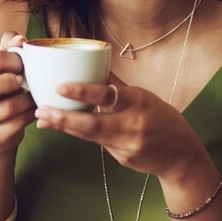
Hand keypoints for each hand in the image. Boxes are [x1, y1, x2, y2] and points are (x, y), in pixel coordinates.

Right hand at [0, 31, 36, 151]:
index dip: (16, 59)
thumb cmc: (6, 90)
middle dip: (10, 82)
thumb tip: (20, 39)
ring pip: (7, 107)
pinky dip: (30, 116)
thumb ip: (11, 48)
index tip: (24, 65)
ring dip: (27, 100)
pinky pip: (17, 125)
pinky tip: (33, 111)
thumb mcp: (6, 67)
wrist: (1, 126)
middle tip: (23, 81)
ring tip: (33, 97)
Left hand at [34, 77, 204, 179]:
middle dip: (62, 117)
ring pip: (89, 135)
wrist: (181, 156)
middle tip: (40, 110)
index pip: (107, 95)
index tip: (59, 87)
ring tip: (43, 120)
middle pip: (92, 123)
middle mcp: (133, 124)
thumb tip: (91, 61)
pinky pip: (96, 144)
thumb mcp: (142, 96)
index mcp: (138, 101)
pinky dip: (78, 134)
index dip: (82, 91)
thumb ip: (115, 84)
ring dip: (64, 127)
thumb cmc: (159, 118)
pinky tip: (62, 128)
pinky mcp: (122, 159)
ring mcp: (127, 145)